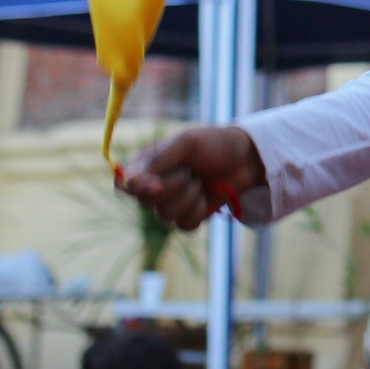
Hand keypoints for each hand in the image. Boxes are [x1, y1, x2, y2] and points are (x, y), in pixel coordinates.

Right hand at [117, 126, 265, 230]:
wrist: (246, 159)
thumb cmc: (214, 144)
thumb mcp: (186, 143)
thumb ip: (157, 161)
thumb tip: (128, 182)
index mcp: (147, 165)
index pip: (123, 185)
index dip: (135, 189)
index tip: (156, 185)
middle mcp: (154, 187)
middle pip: (147, 202)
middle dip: (175, 185)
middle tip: (192, 170)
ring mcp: (171, 204)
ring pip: (166, 215)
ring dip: (190, 196)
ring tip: (202, 180)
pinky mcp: (188, 217)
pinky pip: (184, 225)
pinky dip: (199, 210)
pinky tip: (207, 195)